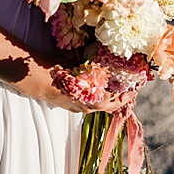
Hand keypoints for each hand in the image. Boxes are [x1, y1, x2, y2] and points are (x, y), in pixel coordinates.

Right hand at [18, 54, 134, 114]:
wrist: (38, 80)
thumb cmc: (60, 71)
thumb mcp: (82, 68)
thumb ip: (96, 70)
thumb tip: (106, 65)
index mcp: (98, 98)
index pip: (119, 99)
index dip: (129, 93)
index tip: (135, 87)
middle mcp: (91, 107)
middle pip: (112, 107)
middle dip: (121, 99)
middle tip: (128, 92)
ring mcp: (80, 108)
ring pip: (99, 108)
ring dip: (107, 101)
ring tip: (112, 92)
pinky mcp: (70, 107)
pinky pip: (87, 106)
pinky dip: (94, 101)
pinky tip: (93, 94)